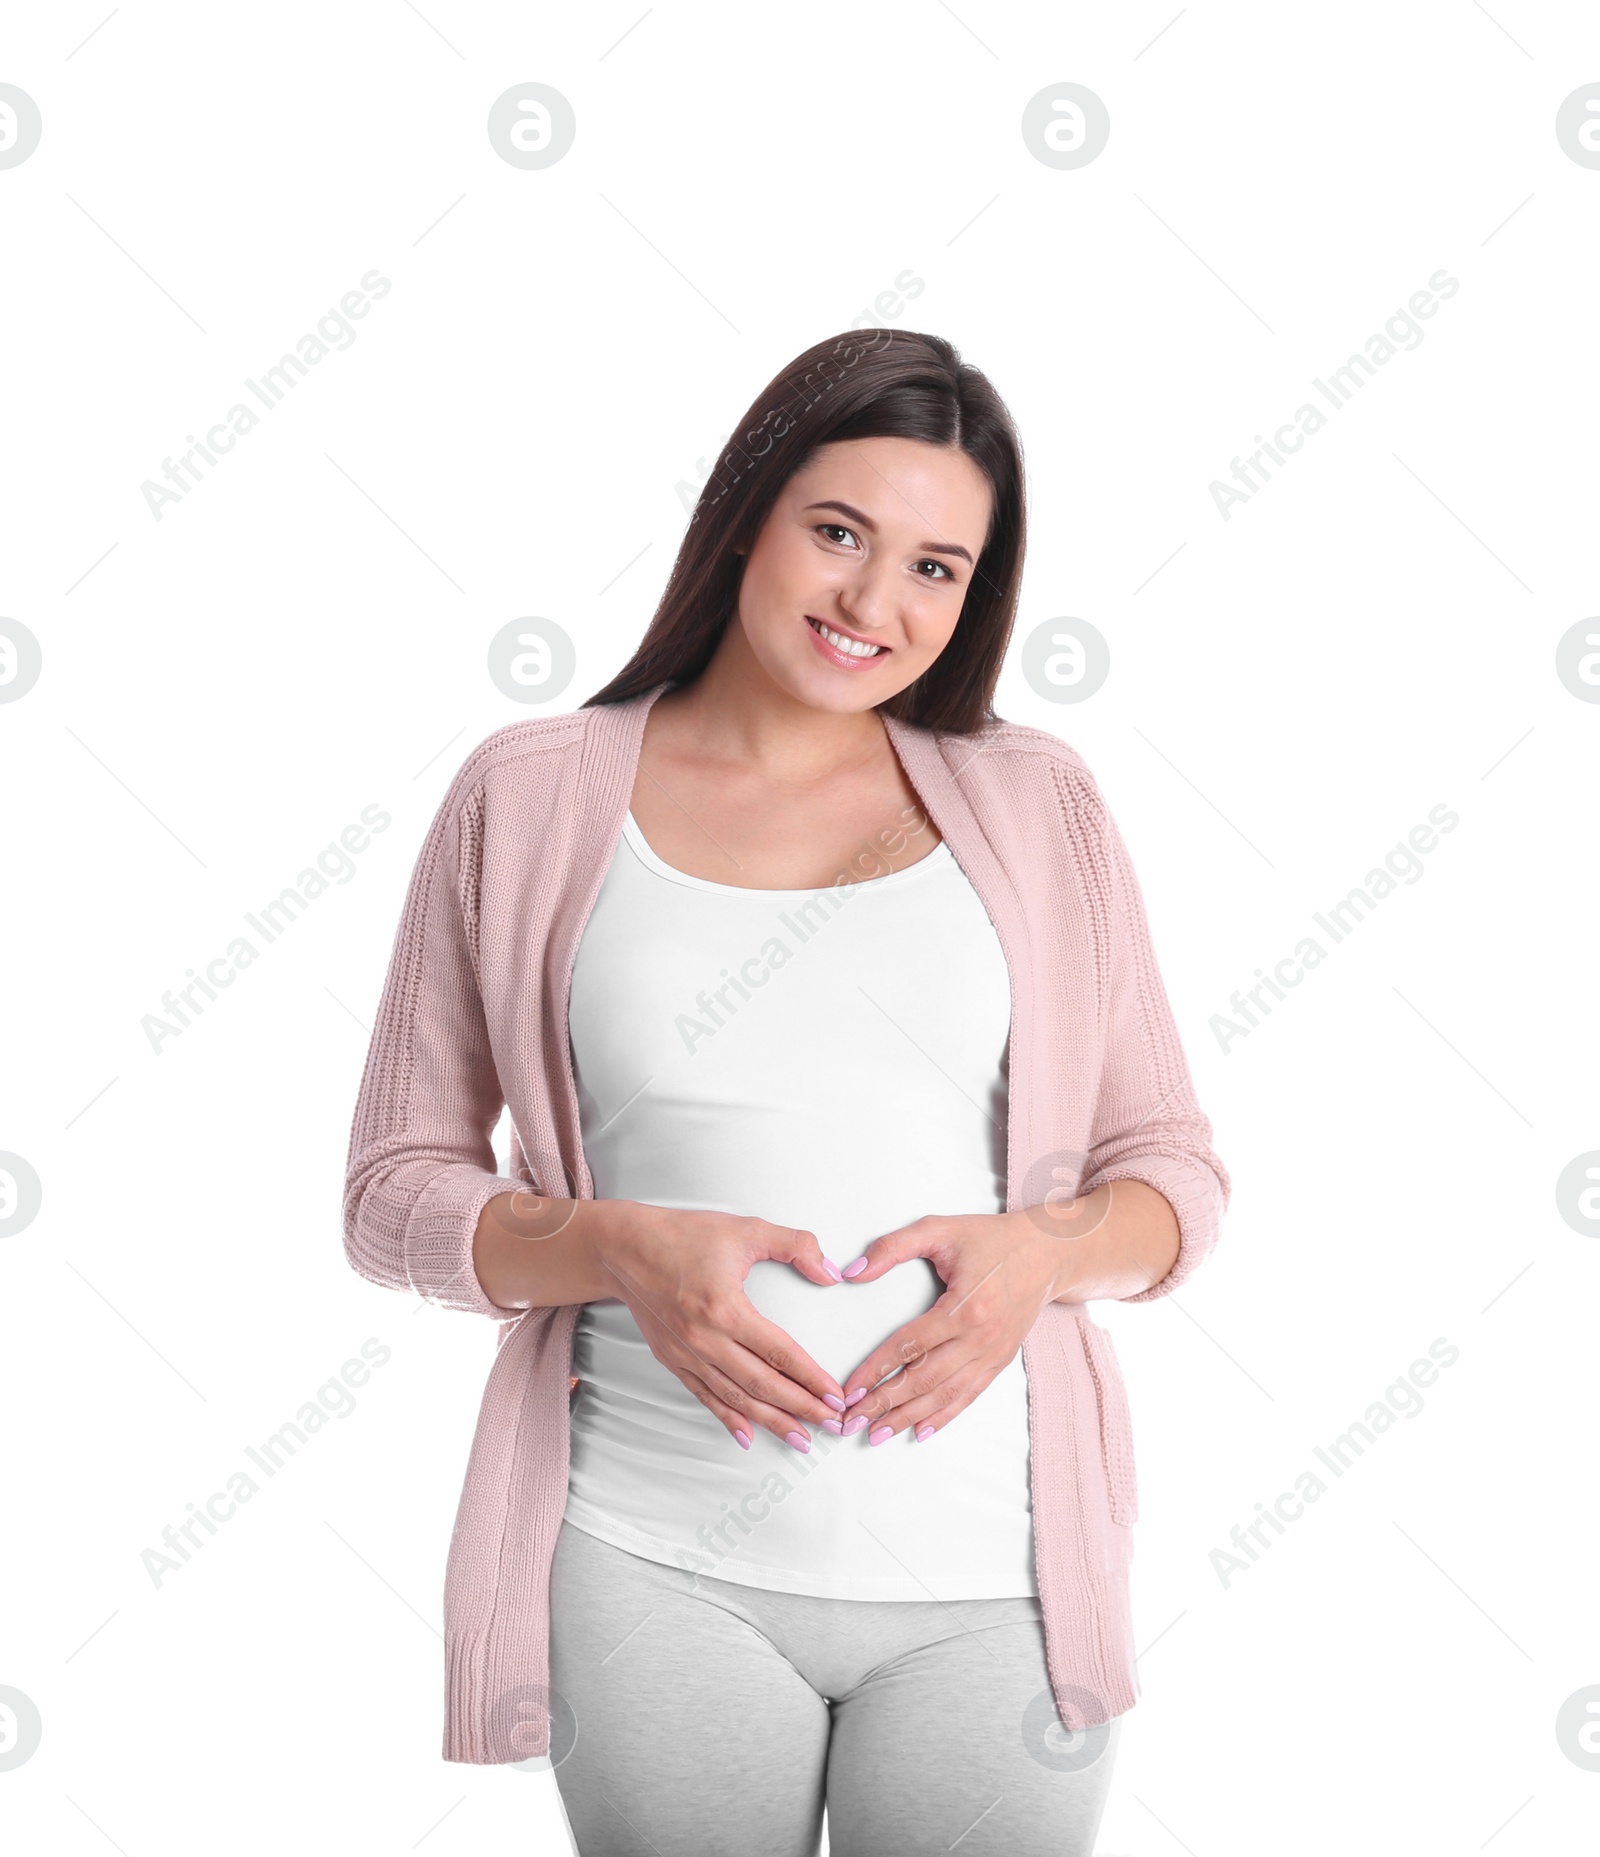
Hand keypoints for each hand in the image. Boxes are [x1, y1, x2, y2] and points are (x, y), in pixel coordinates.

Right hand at [594, 1202, 847, 1451]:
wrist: (623, 1248)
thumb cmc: (682, 1235)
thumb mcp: (745, 1229)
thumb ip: (795, 1245)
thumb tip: (830, 1272)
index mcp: (725, 1309)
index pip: (780, 1353)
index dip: (812, 1378)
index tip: (836, 1397)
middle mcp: (705, 1339)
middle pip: (762, 1385)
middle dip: (801, 1408)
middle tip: (831, 1425)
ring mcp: (686, 1353)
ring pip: (735, 1398)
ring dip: (771, 1422)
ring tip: (800, 1438)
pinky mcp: (671, 1359)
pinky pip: (704, 1396)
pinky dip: (728, 1417)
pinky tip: (747, 1435)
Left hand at [834, 1210, 1065, 1443]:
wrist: (1048, 1252)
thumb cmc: (992, 1239)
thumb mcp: (939, 1229)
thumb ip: (892, 1247)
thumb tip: (854, 1272)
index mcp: (963, 1306)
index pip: (909, 1346)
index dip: (876, 1370)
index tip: (851, 1389)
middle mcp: (980, 1337)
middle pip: (923, 1378)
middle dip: (885, 1403)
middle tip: (853, 1421)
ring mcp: (993, 1353)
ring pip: (944, 1394)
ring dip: (908, 1417)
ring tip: (878, 1432)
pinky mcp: (1001, 1360)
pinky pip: (969, 1395)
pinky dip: (944, 1416)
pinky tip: (920, 1431)